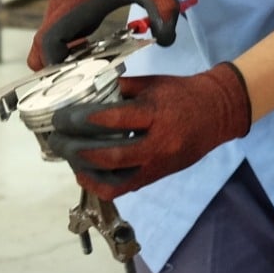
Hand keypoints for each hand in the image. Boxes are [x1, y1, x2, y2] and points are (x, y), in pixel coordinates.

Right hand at [31, 0, 180, 69]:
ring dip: (63, 66)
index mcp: (71, 8)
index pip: (45, 51)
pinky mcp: (69, 11)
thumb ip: (164, 14)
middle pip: (38, 56)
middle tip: (84, 87)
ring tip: (93, 77)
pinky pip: (59, 40)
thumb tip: (165, 42)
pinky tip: (98, 59)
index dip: (57, 72)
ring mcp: (61, 12)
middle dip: (54, 76)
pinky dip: (70, 54)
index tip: (81, 84)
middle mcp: (59, 12)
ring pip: (46, 49)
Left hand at [48, 64, 251, 199]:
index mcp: (155, 114)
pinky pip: (124, 188)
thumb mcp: (150, 84)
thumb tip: (82, 93)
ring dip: (84, 170)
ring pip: (114, 179)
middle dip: (75, 149)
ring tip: (67, 156)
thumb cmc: (181, 93)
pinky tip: (84, 172)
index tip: (60, 117)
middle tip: (56, 139)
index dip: (80, 120)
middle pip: (108, 155)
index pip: (111, 120)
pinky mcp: (157, 175)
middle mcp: (158, 143)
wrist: (217, 112)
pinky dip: (100, 183)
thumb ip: (117, 90)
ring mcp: (158, 164)